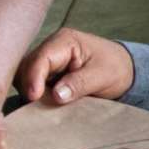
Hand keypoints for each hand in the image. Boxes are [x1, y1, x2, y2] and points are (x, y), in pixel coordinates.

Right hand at [16, 28, 133, 106]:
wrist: (123, 69)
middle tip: (38, 107)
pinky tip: (43, 105)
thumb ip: (80, 84)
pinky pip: (31, 84)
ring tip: (43, 107)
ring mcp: (47, 60)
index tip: (34, 97)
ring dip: (31, 92)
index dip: (34, 77)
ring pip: (25, 76)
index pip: (41, 58)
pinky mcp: (46, 73)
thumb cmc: (115, 68)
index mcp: (65, 41)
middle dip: (29, 86)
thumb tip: (57, 95)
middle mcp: (51, 48)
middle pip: (27, 67)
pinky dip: (34, 95)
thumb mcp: (102, 76)